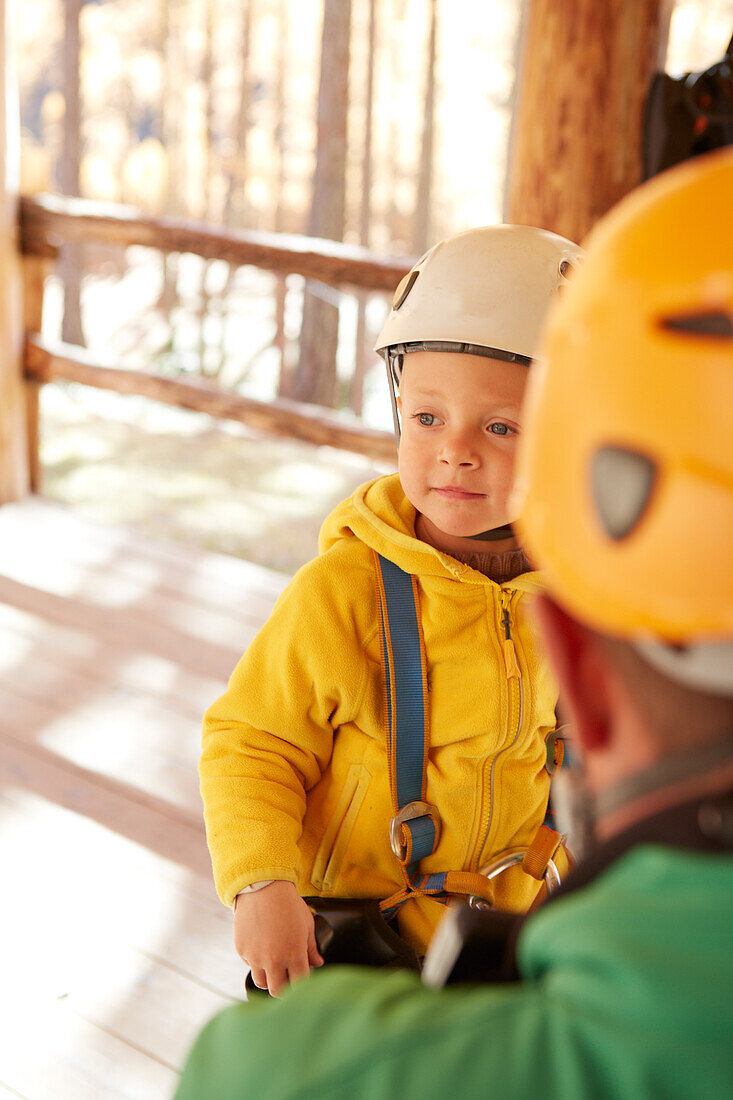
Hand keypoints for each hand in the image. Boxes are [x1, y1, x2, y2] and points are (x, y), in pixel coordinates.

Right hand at [234, 881, 323, 996]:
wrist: (263, 888)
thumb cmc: (287, 903)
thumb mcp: (306, 924)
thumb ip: (312, 948)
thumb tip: (317, 963)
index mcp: (294, 955)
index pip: (300, 984)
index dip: (302, 983)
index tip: (301, 977)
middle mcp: (274, 961)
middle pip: (278, 991)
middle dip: (284, 988)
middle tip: (287, 978)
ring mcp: (256, 957)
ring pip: (262, 983)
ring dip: (269, 978)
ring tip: (274, 966)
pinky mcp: (242, 951)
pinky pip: (250, 965)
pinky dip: (256, 962)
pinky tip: (262, 948)